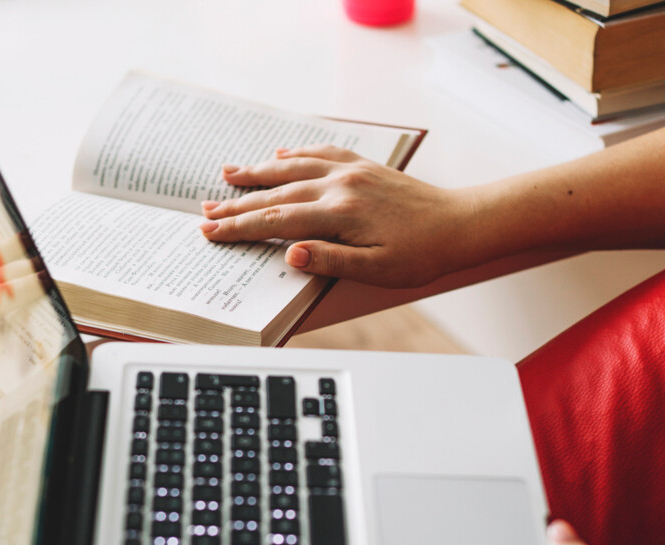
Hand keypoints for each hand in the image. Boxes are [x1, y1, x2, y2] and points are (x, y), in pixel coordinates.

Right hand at [198, 145, 479, 287]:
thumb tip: (290, 254)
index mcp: (340, 214)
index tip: (211, 233)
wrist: (460, 224)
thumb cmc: (421, 254)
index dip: (240, 229)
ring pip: (293, 169)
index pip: (277, 222)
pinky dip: (297, 154)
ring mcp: (352, 172)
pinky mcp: (364, 167)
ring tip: (227, 175)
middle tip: (204, 212)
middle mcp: (341, 186)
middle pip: (277, 195)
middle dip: (237, 205)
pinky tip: (280, 154)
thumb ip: (331, 261)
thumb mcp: (376, 270)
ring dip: (258, 173)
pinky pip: (322, 153)